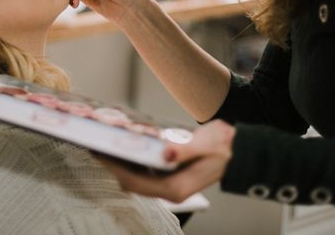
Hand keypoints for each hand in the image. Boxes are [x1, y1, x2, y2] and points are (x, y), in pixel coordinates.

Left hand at [96, 120, 235, 202]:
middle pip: (131, 181)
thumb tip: (166, 154)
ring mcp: (169, 185)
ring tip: (106, 143)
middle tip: (95, 144)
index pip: (135, 181)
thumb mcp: (207, 144)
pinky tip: (126, 145)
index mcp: (176, 187)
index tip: (99, 152)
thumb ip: (185, 150)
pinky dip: (131, 160)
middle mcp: (170, 190)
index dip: (114, 168)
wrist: (239, 150)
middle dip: (112, 165)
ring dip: (120, 163)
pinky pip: (143, 172)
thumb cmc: (225, 146)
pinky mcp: (170, 178)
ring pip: (135, 178)